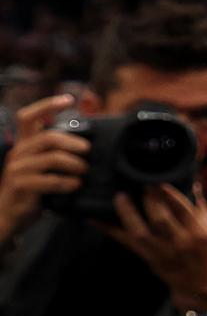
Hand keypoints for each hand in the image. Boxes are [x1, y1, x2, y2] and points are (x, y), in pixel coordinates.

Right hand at [0, 95, 86, 238]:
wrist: (9, 216)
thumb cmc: (31, 191)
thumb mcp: (42, 168)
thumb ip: (54, 154)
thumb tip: (86, 144)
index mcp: (24, 145)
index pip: (28, 117)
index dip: (47, 105)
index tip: (69, 99)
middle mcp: (18, 153)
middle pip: (48, 137)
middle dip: (73, 142)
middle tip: (88, 151)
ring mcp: (17, 169)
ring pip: (51, 158)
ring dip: (74, 164)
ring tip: (84, 171)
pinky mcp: (20, 185)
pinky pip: (49, 180)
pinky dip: (67, 182)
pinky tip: (76, 185)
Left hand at [100, 184, 206, 309]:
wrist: (201, 285)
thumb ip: (203, 207)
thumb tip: (193, 183)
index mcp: (199, 234)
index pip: (183, 211)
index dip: (170, 196)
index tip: (160, 182)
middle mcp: (180, 243)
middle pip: (160, 220)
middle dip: (149, 200)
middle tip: (141, 184)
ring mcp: (161, 252)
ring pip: (141, 231)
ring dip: (128, 212)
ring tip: (121, 196)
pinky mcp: (147, 257)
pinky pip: (126, 242)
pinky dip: (109, 230)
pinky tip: (94, 219)